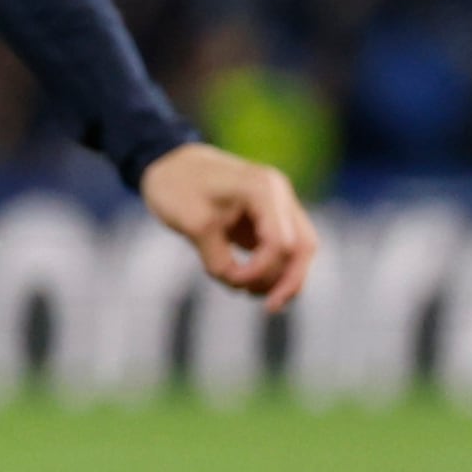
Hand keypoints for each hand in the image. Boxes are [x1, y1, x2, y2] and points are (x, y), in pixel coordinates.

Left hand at [139, 141, 314, 311]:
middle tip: (270, 308)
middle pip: (303, 247)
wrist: (168, 163)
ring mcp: (276, 206)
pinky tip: (251, 285)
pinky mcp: (267, 219)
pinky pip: (281, 249)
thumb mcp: (192, 224)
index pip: (281, 242)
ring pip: (298, 250)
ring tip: (249, 292)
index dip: (261, 270)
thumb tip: (238, 283)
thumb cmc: (177, 186)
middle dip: (289, 281)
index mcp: (264, 189)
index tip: (230, 278)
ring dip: (282, 277)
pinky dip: (272, 269)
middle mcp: (278, 195)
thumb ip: (218, 258)